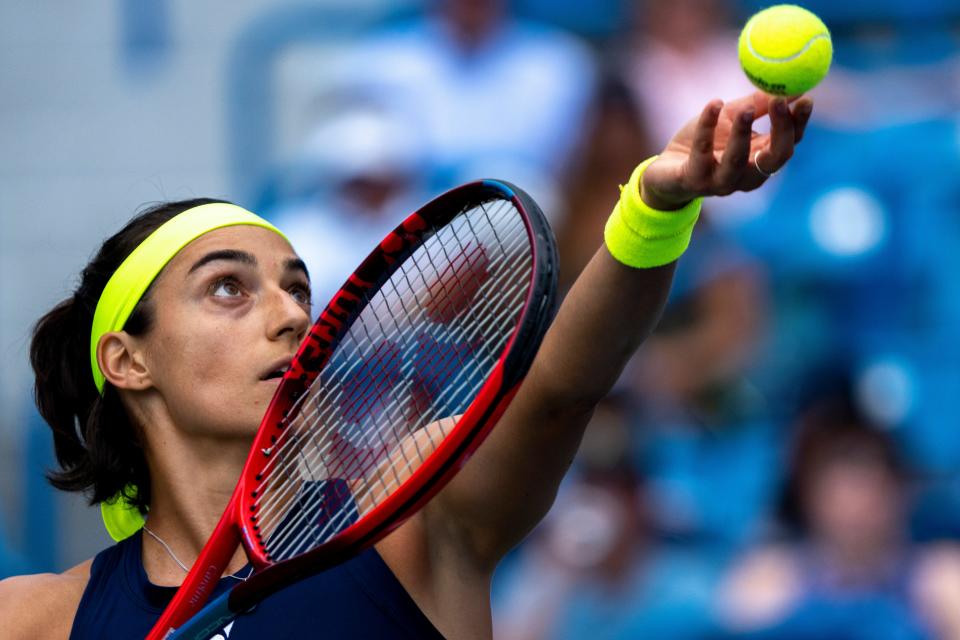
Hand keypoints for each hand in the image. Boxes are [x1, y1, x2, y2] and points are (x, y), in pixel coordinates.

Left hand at [640, 91, 813, 209]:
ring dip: (743, 133)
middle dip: (781, 130)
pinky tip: (713, 104)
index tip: (806, 97)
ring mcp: (720, 182)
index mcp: (760, 160)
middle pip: (774, 158)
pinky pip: (702, 151)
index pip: (789, 144)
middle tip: (780, 102)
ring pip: (738, 160)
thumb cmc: (705, 143)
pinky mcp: (694, 179)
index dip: (800, 123)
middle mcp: (746, 176)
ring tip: (744, 108)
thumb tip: (789, 83)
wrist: (665, 171)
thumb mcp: (732, 118)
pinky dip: (707, 126)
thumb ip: (757, 104)